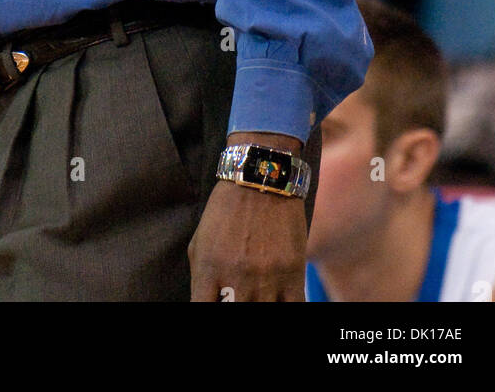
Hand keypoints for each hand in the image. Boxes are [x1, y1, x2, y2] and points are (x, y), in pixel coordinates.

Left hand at [189, 131, 306, 301]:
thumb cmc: (226, 210)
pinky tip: (279, 301)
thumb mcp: (200, 241)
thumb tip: (204, 304)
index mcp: (208, 270)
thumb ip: (200, 278)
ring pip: (264, 315)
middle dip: (234, 309)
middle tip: (238, 299)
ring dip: (260, 307)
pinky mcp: (292, 273)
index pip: (202, 311)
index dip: (207, 316)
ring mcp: (265, 278)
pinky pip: (294, 310)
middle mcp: (235, 277)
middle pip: (235, 315)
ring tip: (257, 296)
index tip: (216, 307)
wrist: (261, 178)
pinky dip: (285, 309)